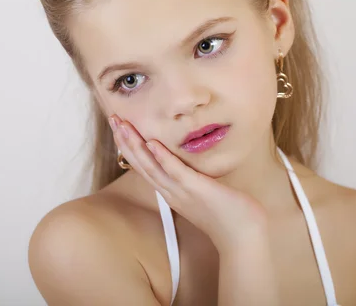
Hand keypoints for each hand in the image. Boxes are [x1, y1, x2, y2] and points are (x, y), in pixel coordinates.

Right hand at [109, 115, 269, 251]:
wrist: (242, 237)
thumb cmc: (228, 214)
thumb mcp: (202, 192)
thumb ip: (191, 178)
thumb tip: (188, 163)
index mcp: (170, 191)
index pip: (144, 166)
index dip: (129, 147)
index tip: (119, 128)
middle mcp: (170, 191)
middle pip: (141, 164)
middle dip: (125, 140)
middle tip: (113, 119)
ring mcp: (181, 191)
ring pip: (151, 166)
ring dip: (135, 145)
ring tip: (122, 126)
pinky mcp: (196, 189)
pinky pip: (176, 172)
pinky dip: (162, 157)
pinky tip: (152, 142)